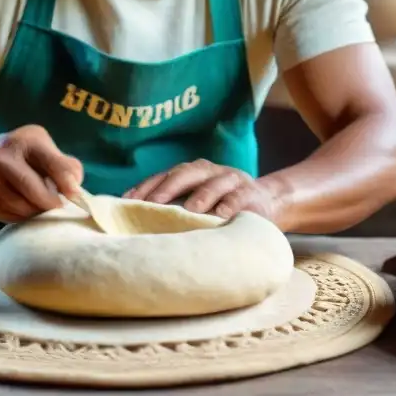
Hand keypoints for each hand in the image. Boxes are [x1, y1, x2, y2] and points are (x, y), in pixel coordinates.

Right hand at [0, 125, 82, 222]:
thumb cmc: (16, 153)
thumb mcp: (40, 147)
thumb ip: (63, 164)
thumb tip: (76, 189)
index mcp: (24, 141)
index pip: (51, 163)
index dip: (66, 182)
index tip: (75, 196)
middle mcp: (1, 157)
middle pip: (36, 191)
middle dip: (52, 204)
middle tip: (59, 208)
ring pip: (22, 208)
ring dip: (37, 213)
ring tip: (40, 208)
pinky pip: (8, 217)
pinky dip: (21, 217)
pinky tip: (22, 209)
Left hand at [123, 159, 280, 221]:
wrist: (268, 204)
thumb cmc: (222, 209)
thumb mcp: (198, 205)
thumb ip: (174, 208)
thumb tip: (136, 223)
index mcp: (194, 172)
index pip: (166, 175)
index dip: (147, 186)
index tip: (127, 201)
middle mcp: (211, 171)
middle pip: (187, 173)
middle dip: (169, 187)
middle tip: (153, 203)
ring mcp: (233, 180)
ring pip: (215, 182)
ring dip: (202, 194)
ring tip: (190, 210)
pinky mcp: (253, 194)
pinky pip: (241, 197)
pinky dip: (231, 204)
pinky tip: (222, 214)